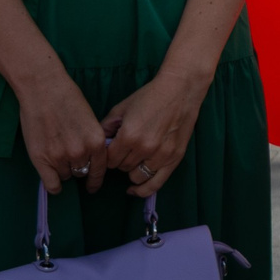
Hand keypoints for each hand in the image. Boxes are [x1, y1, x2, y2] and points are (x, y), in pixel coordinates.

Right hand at [17, 69, 108, 195]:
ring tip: (57, 155)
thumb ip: (92, 141)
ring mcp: (60, 157)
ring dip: (63, 170)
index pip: (100, 169)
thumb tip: (92, 159)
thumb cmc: (68, 100)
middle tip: (70, 158)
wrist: (44, 91)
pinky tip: (53, 184)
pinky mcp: (41, 159)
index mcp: (96, 141)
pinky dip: (53, 186)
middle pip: (82, 173)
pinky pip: (51, 184)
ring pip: (66, 176)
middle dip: (78, 168)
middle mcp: (80, 152)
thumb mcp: (90, 121)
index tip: (93, 187)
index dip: (96, 180)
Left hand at [102, 69, 207, 198]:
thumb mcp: (122, 108)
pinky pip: (155, 184)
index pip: (109, 160)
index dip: (109, 155)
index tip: (113, 149)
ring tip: (136, 157)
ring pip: (136, 176)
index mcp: (128, 136)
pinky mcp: (175, 158)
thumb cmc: (150, 96)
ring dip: (132, 169)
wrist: (181, 89)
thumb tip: (98, 144)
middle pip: (122, 168)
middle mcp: (144, 149)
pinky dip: (143, 190)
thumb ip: (106, 128)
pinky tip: (135, 190)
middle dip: (121, 160)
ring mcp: (161, 155)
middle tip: (126, 148)